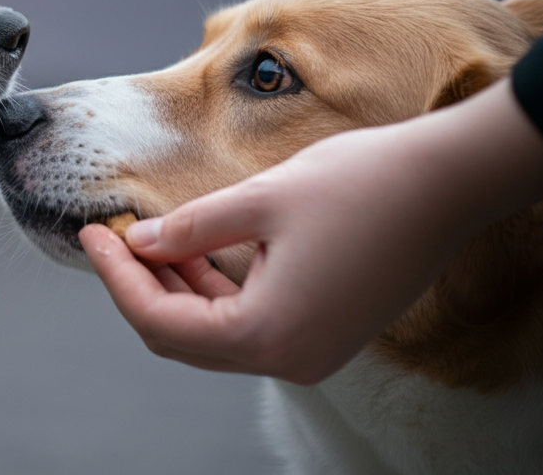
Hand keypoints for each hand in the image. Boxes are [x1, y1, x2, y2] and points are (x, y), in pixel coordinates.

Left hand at [79, 81, 542, 383]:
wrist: (451, 183)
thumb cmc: (363, 184)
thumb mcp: (259, 199)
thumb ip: (189, 229)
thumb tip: (140, 243)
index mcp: (268, 335)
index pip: (161, 322)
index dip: (117, 277)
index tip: (91, 233)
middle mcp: (291, 359)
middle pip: (184, 338)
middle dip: (139, 286)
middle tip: (108, 235)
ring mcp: (313, 350)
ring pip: (215, 333)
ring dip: (175, 288)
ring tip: (142, 236)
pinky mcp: (327, 331)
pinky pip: (251, 323)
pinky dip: (214, 290)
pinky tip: (191, 248)